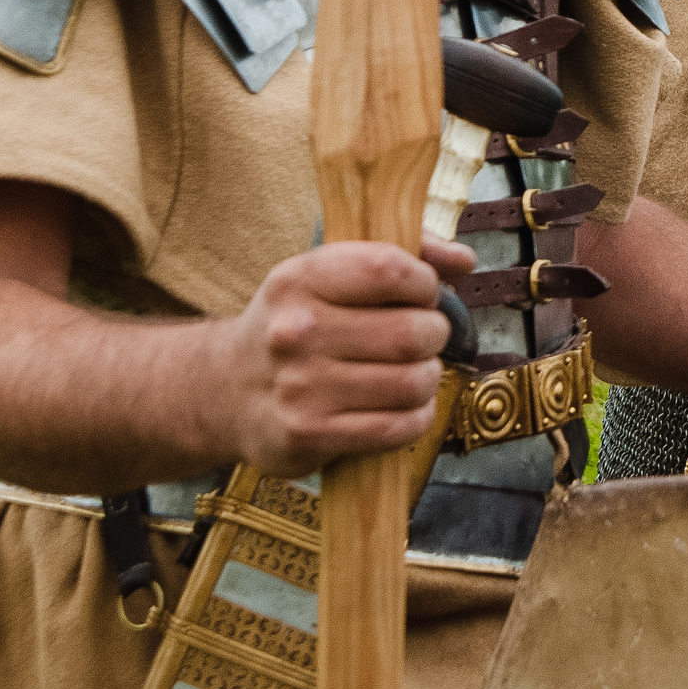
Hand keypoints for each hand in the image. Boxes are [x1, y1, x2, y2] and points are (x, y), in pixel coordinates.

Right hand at [210, 236, 475, 477]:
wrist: (224, 391)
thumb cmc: (297, 325)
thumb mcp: (329, 275)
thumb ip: (402, 254)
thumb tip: (464, 260)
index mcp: (301, 279)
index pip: (391, 269)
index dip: (425, 284)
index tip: (421, 295)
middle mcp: (296, 330)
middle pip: (413, 332)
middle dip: (433, 336)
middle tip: (421, 340)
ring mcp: (300, 386)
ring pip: (413, 382)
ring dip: (427, 379)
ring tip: (411, 374)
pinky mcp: (308, 434)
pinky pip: (398, 427)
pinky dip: (416, 418)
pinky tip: (403, 408)